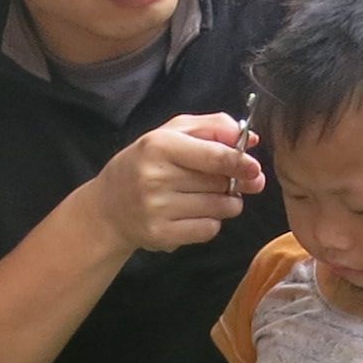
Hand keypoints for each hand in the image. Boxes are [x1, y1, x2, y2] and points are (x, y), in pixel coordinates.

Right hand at [91, 116, 264, 254]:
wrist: (108, 207)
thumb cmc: (144, 164)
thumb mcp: (169, 134)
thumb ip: (211, 127)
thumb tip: (251, 138)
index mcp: (159, 145)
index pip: (216, 156)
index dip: (242, 163)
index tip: (255, 168)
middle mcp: (156, 177)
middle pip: (220, 183)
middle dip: (234, 183)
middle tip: (230, 182)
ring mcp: (157, 209)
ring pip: (219, 208)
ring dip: (227, 204)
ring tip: (212, 198)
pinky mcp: (161, 235)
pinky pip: (208, 230)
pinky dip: (211, 223)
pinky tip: (195, 214)